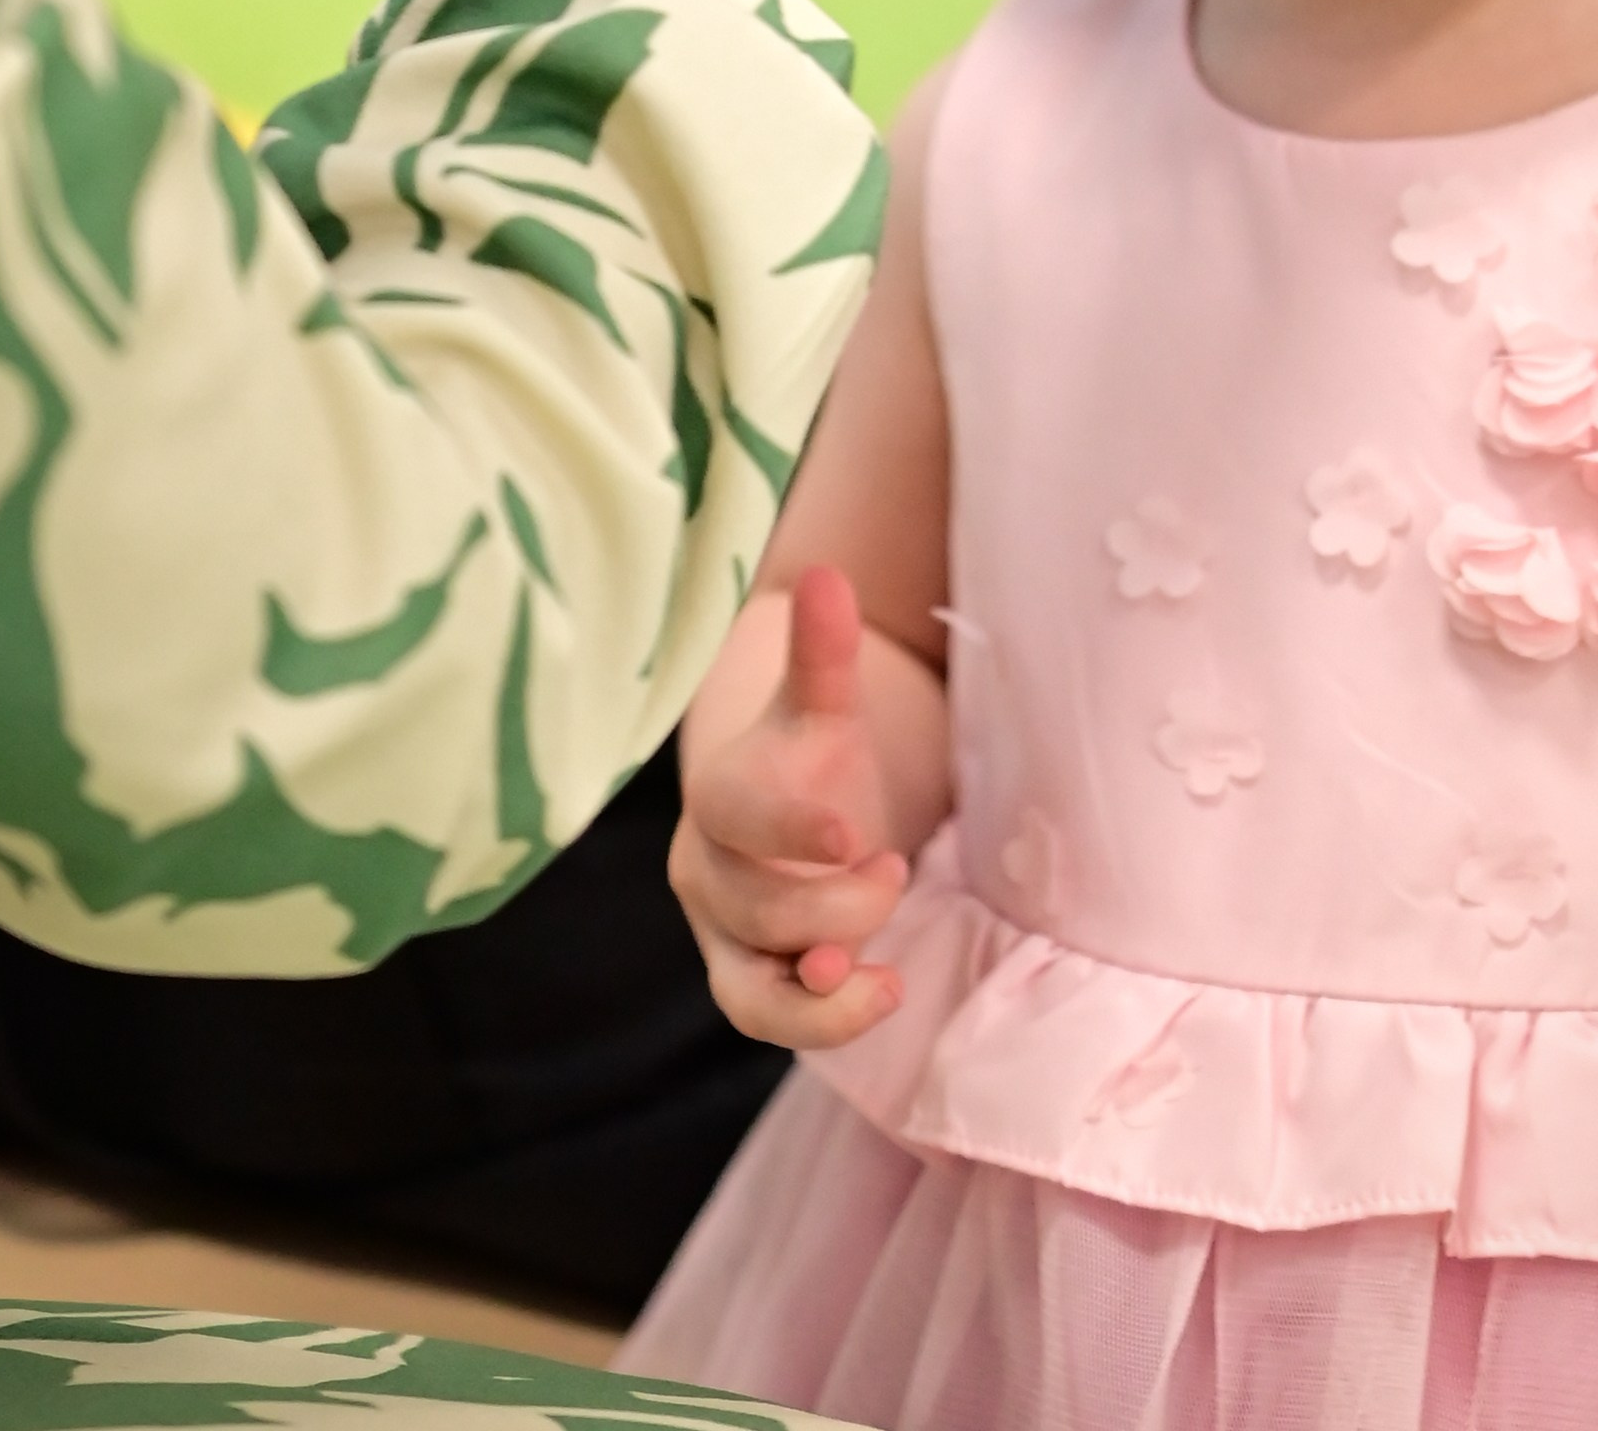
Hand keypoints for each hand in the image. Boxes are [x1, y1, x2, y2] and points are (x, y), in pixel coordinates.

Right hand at [669, 569, 911, 1048]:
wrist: (787, 808)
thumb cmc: (808, 752)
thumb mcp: (824, 701)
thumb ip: (824, 648)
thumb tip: (826, 573)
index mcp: (717, 791)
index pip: (736, 813)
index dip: (790, 826)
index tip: (852, 833)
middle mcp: (704, 869)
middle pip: (756, 908)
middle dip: (836, 902)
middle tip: (893, 864)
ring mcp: (722, 935)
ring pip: (751, 987)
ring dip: (822, 987)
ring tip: (886, 973)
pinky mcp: (747, 983)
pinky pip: (767, 1022)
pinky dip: (822, 1023)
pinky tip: (884, 992)